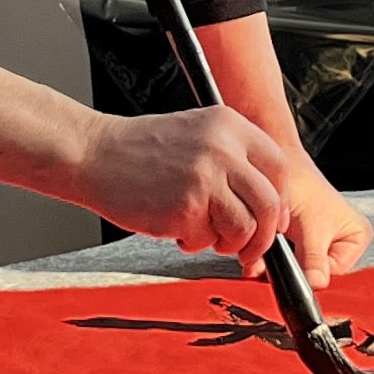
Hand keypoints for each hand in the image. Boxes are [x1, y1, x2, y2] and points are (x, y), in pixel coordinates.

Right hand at [72, 106, 293, 268]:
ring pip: (245, 228)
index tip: (272, 219)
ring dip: (228, 243)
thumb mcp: (197, 134)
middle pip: (270, 203)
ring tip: (203, 234)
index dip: (280, 200)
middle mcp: (223, 148)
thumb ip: (233, 158)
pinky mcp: (185, 207)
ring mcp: (205, 178)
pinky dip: (193, 243)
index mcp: (229, 126)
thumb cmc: (140, 150)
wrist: (93, 153)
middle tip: (249, 248)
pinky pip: (207, 240)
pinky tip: (175, 226)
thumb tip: (270, 203)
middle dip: (264, 236)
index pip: (279, 167)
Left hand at [270, 158, 372, 288]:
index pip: (335, 272)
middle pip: (316, 273)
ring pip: (299, 270)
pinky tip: (270, 246)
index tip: (296, 254)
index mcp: (358, 237)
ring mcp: (321, 243)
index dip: (312, 268)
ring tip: (277, 240)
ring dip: (280, 264)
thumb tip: (316, 285)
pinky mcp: (300, 243)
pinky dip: (274, 260)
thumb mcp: (310, 226)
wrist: (278, 166)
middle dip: (293, 267)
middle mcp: (343, 242)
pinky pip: (287, 264)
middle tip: (282, 246)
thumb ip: (313, 258)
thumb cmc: (300, 185)